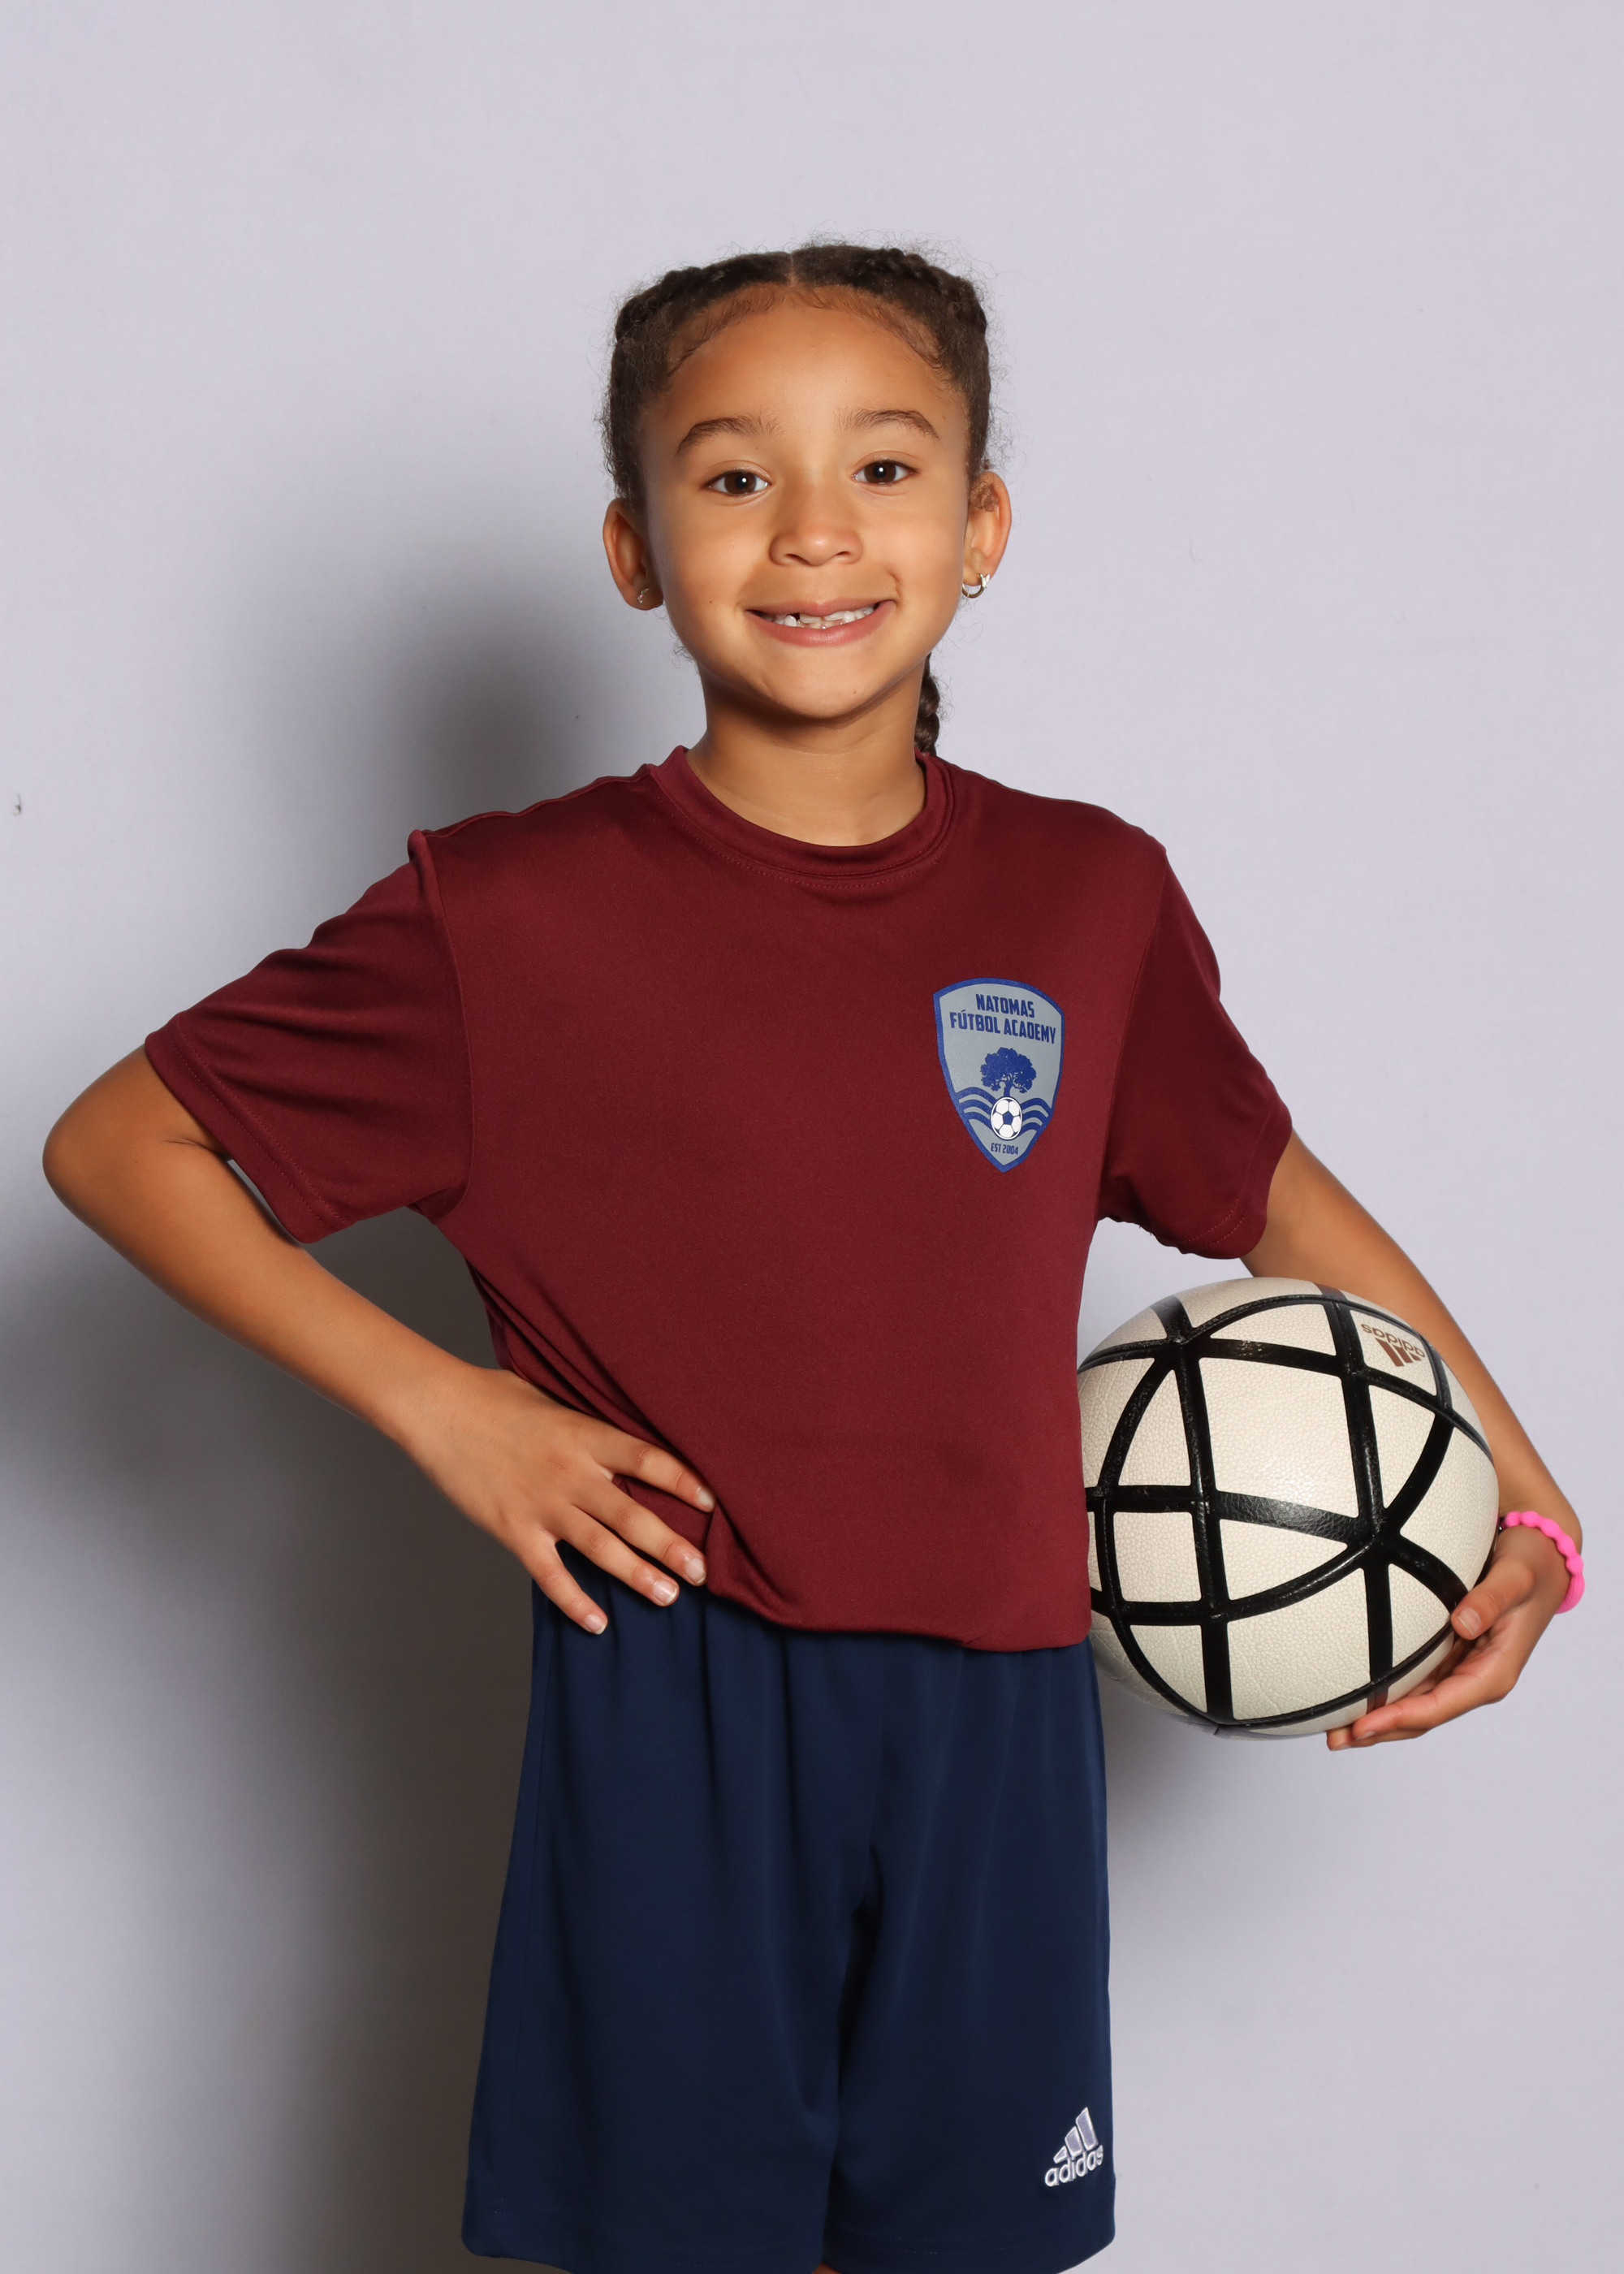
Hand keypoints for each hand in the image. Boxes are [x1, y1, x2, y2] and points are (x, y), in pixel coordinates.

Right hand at [404, 1363, 713, 1633]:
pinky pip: (550, 1574)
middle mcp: (572, 1473)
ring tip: (668, 1597)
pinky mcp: (513, 1529)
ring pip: (601, 1548)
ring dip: (637, 1576)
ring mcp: (542, 1504)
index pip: (649, 1461)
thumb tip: (623, 1440)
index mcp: (586, 1435)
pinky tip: (598, 1623)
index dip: (685, 1482)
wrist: (440, 1409)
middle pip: (633, 1515)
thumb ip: (589, 1427)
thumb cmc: (496, 1398)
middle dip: (672, 1546)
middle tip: (702, 1573)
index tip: (713, 1504)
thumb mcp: (554, 1400)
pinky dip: (575, 1601)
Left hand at [1327, 1524, 1571, 1748]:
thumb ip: (1490, 1599)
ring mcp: (1460, 1669)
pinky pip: (1413, 1681)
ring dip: (1376, 1718)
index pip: (1441, 1706)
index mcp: (1494, 1672)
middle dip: (1379, 1730)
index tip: (1363, 1726)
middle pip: (1422, 1716)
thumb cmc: (1530, 1566)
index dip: (1401, 1718)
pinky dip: (1385, 1693)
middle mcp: (1475, 1678)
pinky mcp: (1448, 1654)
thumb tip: (1462, 1623)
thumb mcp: (1516, 1577)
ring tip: (1332, 1729)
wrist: (1541, 1559)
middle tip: (1333, 1739)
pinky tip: (1354, 1693)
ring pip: (1414, 1704)